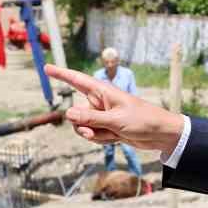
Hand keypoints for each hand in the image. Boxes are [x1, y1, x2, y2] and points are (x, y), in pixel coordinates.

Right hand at [47, 64, 185, 158]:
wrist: (161, 134)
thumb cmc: (143, 120)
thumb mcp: (116, 120)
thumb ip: (91, 118)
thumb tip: (68, 114)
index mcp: (103, 92)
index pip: (77, 80)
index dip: (61, 74)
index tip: (46, 68)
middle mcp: (100, 102)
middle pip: (76, 113)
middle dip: (82, 126)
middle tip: (93, 132)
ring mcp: (102, 116)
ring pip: (83, 127)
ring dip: (94, 135)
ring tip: (113, 135)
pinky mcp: (107, 127)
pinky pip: (93, 135)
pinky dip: (103, 140)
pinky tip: (117, 138)